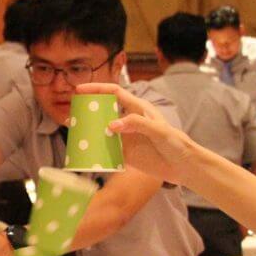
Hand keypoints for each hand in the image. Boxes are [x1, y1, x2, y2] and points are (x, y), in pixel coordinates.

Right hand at [75, 83, 198, 185]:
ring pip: (101, 130)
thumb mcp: (159, 131)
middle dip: (88, 109)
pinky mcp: (124, 153)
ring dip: (88, 130)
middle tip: (72, 113)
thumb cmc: (176, 144)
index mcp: (138, 108)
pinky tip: (85, 152)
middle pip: (104, 110)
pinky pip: (105, 150)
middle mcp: (129, 121)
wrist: (184, 167)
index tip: (79, 91)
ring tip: (74, 132)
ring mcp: (125, 137)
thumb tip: (111, 125)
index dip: (97, 89)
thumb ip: (137, 124)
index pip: (114, 93)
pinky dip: (95, 150)